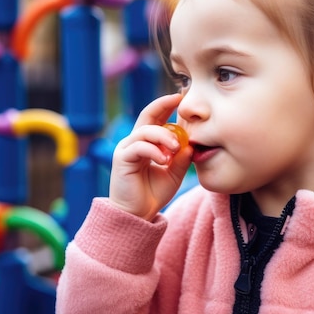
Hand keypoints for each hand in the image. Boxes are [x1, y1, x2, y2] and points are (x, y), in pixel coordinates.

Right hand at [108, 94, 192, 219]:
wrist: (138, 215)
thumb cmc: (153, 194)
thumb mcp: (174, 174)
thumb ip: (181, 159)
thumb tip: (191, 144)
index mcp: (147, 143)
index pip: (156, 118)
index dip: (167, 106)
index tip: (182, 97)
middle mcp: (135, 142)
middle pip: (147, 115)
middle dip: (163, 105)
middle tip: (179, 100)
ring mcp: (127, 149)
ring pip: (145, 131)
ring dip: (163, 136)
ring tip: (175, 148)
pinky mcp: (122, 159)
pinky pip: (139, 146)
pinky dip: (154, 150)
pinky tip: (164, 160)